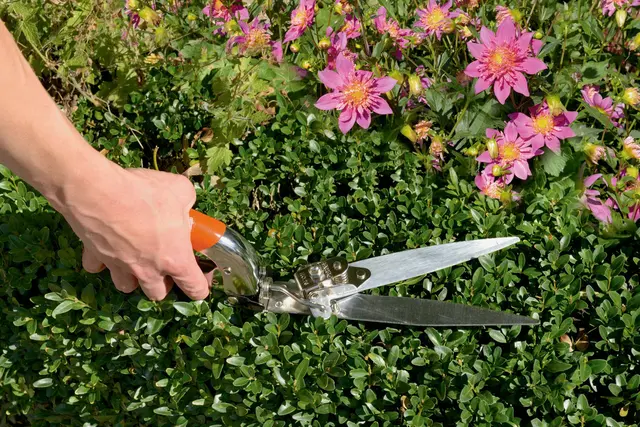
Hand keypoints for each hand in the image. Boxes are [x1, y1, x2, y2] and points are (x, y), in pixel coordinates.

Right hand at [61, 165, 209, 300]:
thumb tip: (185, 204)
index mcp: (175, 259)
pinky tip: (106, 244)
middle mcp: (148, 270)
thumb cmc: (145, 193)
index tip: (200, 277)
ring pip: (127, 287)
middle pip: (158, 294)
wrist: (97, 191)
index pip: (195, 289)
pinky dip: (102, 260)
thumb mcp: (181, 189)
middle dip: (163, 283)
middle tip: (165, 263)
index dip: (200, 286)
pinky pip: (98, 268)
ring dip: (133, 277)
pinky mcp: (95, 258)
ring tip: (135, 258)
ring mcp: (119, 267)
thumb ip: (188, 202)